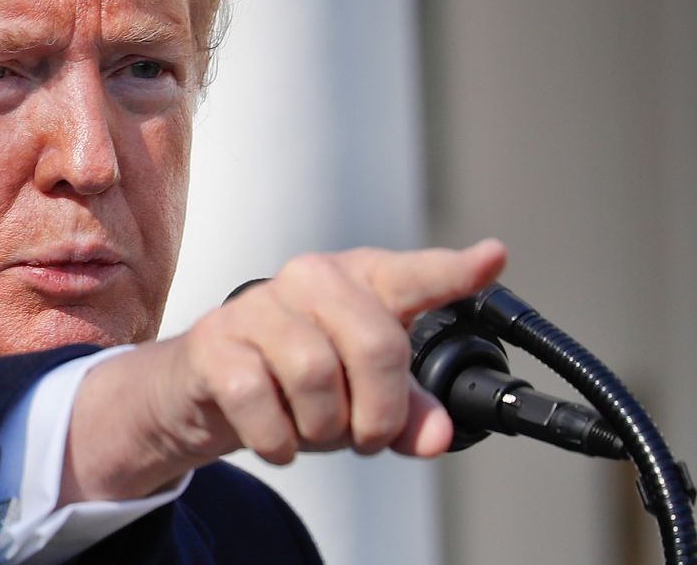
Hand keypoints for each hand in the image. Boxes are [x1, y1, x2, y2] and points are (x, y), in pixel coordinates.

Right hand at [60, 239, 506, 503]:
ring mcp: (257, 306)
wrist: (207, 389)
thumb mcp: (361, 394)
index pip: (413, 275)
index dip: (455, 271)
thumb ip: (409, 412)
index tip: (493, 259)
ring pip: (316, 375)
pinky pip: (258, 399)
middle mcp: (310, 280)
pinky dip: (278, 439)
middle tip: (367, 436)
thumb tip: (436, 437)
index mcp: (358, 281)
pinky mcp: (214, 341)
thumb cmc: (294, 379)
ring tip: (315, 432)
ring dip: (324, 428)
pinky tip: (279, 441)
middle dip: (380, 411)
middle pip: (375, 344)